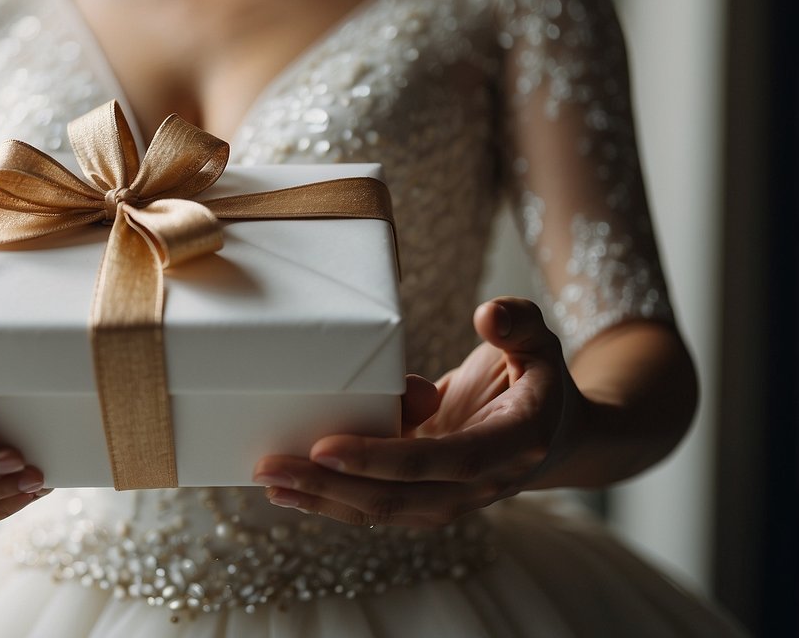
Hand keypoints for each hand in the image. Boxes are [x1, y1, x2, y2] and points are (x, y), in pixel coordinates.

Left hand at [252, 297, 586, 526]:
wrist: (554, 435)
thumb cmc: (536, 375)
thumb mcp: (539, 340)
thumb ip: (518, 322)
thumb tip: (487, 314)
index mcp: (513, 443)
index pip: (444, 460)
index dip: (384, 458)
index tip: (326, 447)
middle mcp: (482, 483)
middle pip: (401, 497)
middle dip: (332, 486)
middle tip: (271, 467)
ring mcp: (452, 497)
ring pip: (382, 510)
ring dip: (322, 499)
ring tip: (268, 480)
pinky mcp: (426, 497)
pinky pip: (377, 505)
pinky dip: (332, 499)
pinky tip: (289, 488)